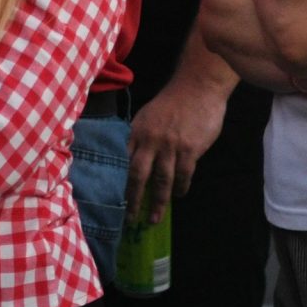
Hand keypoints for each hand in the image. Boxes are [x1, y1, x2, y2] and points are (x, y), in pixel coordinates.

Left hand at [126, 78, 227, 224]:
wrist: (198, 87)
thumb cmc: (172, 102)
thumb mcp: (148, 116)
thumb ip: (140, 137)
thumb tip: (131, 161)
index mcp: (136, 131)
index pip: (121, 160)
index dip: (115, 181)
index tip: (109, 199)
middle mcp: (149, 140)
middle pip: (137, 175)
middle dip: (132, 200)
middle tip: (129, 219)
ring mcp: (170, 146)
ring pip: (161, 180)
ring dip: (157, 202)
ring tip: (153, 218)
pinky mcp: (190, 149)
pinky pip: (184, 175)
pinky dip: (180, 188)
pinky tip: (178, 195)